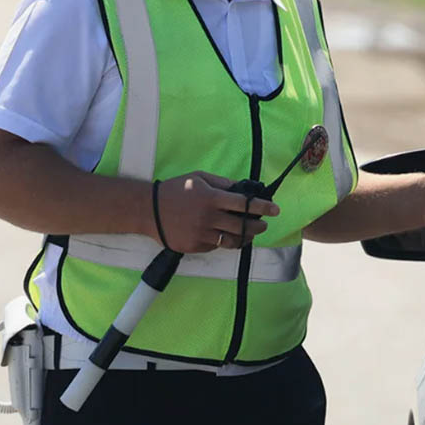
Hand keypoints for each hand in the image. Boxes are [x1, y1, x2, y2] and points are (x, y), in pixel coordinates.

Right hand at [150, 171, 277, 252]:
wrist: (149, 210)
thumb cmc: (175, 190)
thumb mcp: (199, 178)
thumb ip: (223, 183)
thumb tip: (243, 188)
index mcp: (212, 198)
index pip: (244, 204)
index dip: (263, 207)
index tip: (275, 210)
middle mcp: (209, 217)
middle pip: (243, 226)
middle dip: (258, 226)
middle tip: (264, 224)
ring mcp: (202, 234)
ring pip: (233, 240)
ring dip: (246, 238)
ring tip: (250, 234)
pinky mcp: (195, 246)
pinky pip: (216, 246)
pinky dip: (224, 241)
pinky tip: (226, 236)